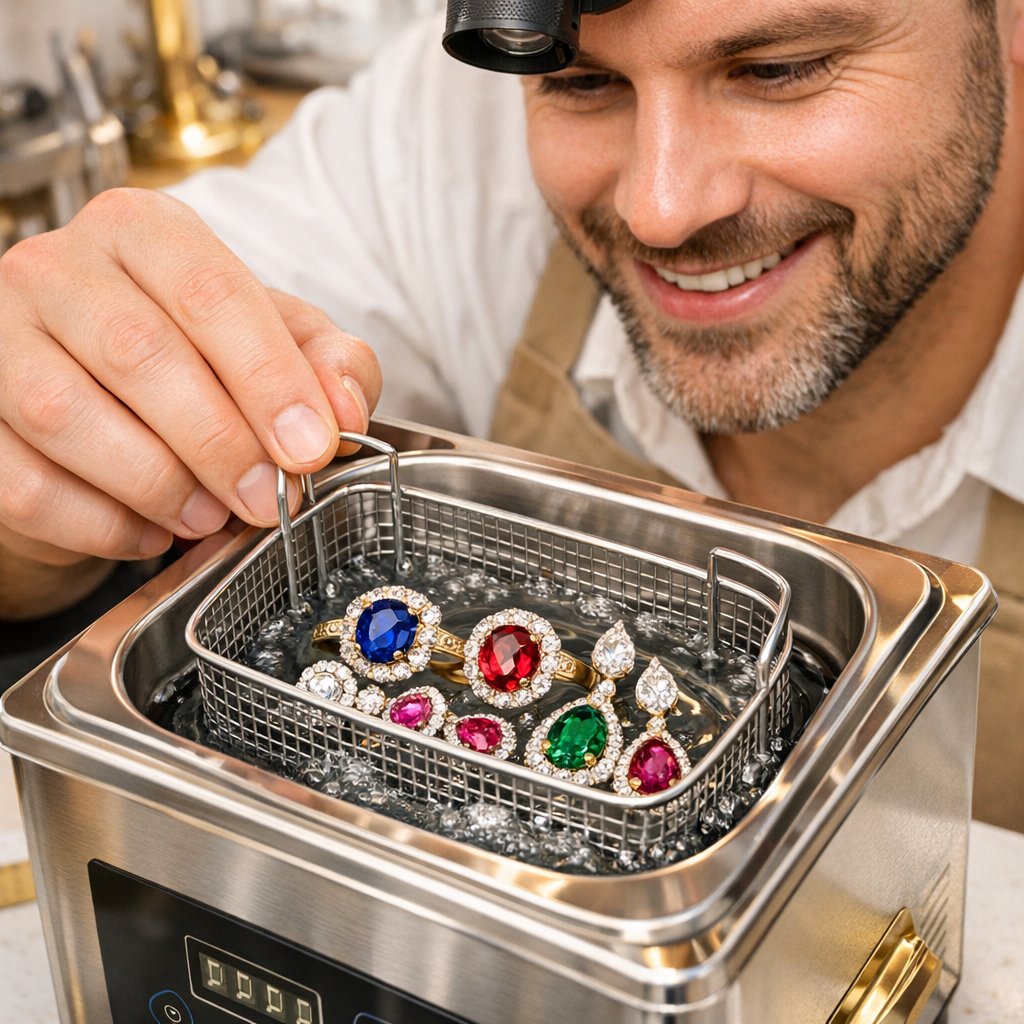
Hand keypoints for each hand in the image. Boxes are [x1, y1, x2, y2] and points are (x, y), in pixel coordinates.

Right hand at [0, 188, 380, 616]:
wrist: (95, 393)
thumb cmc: (193, 359)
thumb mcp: (275, 341)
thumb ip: (326, 362)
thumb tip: (345, 409)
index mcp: (145, 232)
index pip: (210, 291)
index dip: (269, 379)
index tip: (310, 447)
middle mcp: (59, 268)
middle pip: (140, 352)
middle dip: (220, 443)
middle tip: (268, 499)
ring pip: (67, 415)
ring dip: (157, 485)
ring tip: (208, 515)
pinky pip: (24, 483)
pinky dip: (99, 524)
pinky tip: (149, 531)